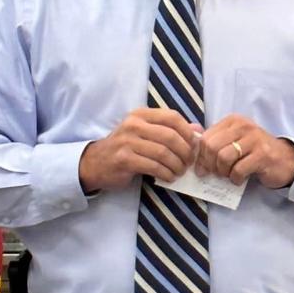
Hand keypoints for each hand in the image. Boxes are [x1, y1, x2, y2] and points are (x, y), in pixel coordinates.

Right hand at [79, 108, 198, 192]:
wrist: (95, 163)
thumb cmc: (126, 147)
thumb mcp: (145, 133)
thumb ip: (170, 129)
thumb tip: (198, 129)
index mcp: (141, 114)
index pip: (172, 117)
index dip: (187, 132)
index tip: (193, 145)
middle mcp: (133, 124)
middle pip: (170, 136)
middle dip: (185, 152)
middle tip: (189, 162)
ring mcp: (127, 142)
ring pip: (163, 153)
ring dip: (176, 165)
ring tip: (179, 172)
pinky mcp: (124, 159)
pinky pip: (153, 166)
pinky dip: (166, 173)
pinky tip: (169, 177)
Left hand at [195, 115, 293, 188]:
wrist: (285, 159)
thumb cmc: (254, 152)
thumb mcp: (234, 141)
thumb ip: (215, 143)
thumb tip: (192, 154)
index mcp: (233, 121)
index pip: (205, 137)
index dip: (200, 156)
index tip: (203, 168)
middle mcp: (243, 126)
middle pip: (212, 147)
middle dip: (210, 165)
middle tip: (215, 174)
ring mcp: (254, 139)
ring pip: (223, 158)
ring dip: (223, 172)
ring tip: (228, 175)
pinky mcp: (263, 155)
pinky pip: (238, 169)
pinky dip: (235, 179)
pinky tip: (239, 179)